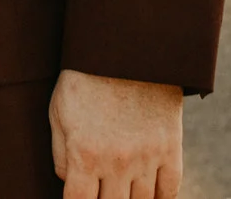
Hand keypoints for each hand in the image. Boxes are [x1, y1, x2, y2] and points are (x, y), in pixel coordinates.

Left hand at [49, 70, 183, 198]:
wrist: (126, 46)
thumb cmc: (85, 79)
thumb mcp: (59, 112)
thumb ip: (61, 154)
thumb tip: (69, 183)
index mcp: (86, 153)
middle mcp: (118, 161)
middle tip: (103, 190)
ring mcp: (147, 156)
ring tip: (122, 189)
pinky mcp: (170, 146)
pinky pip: (169, 189)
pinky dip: (160, 197)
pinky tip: (149, 194)